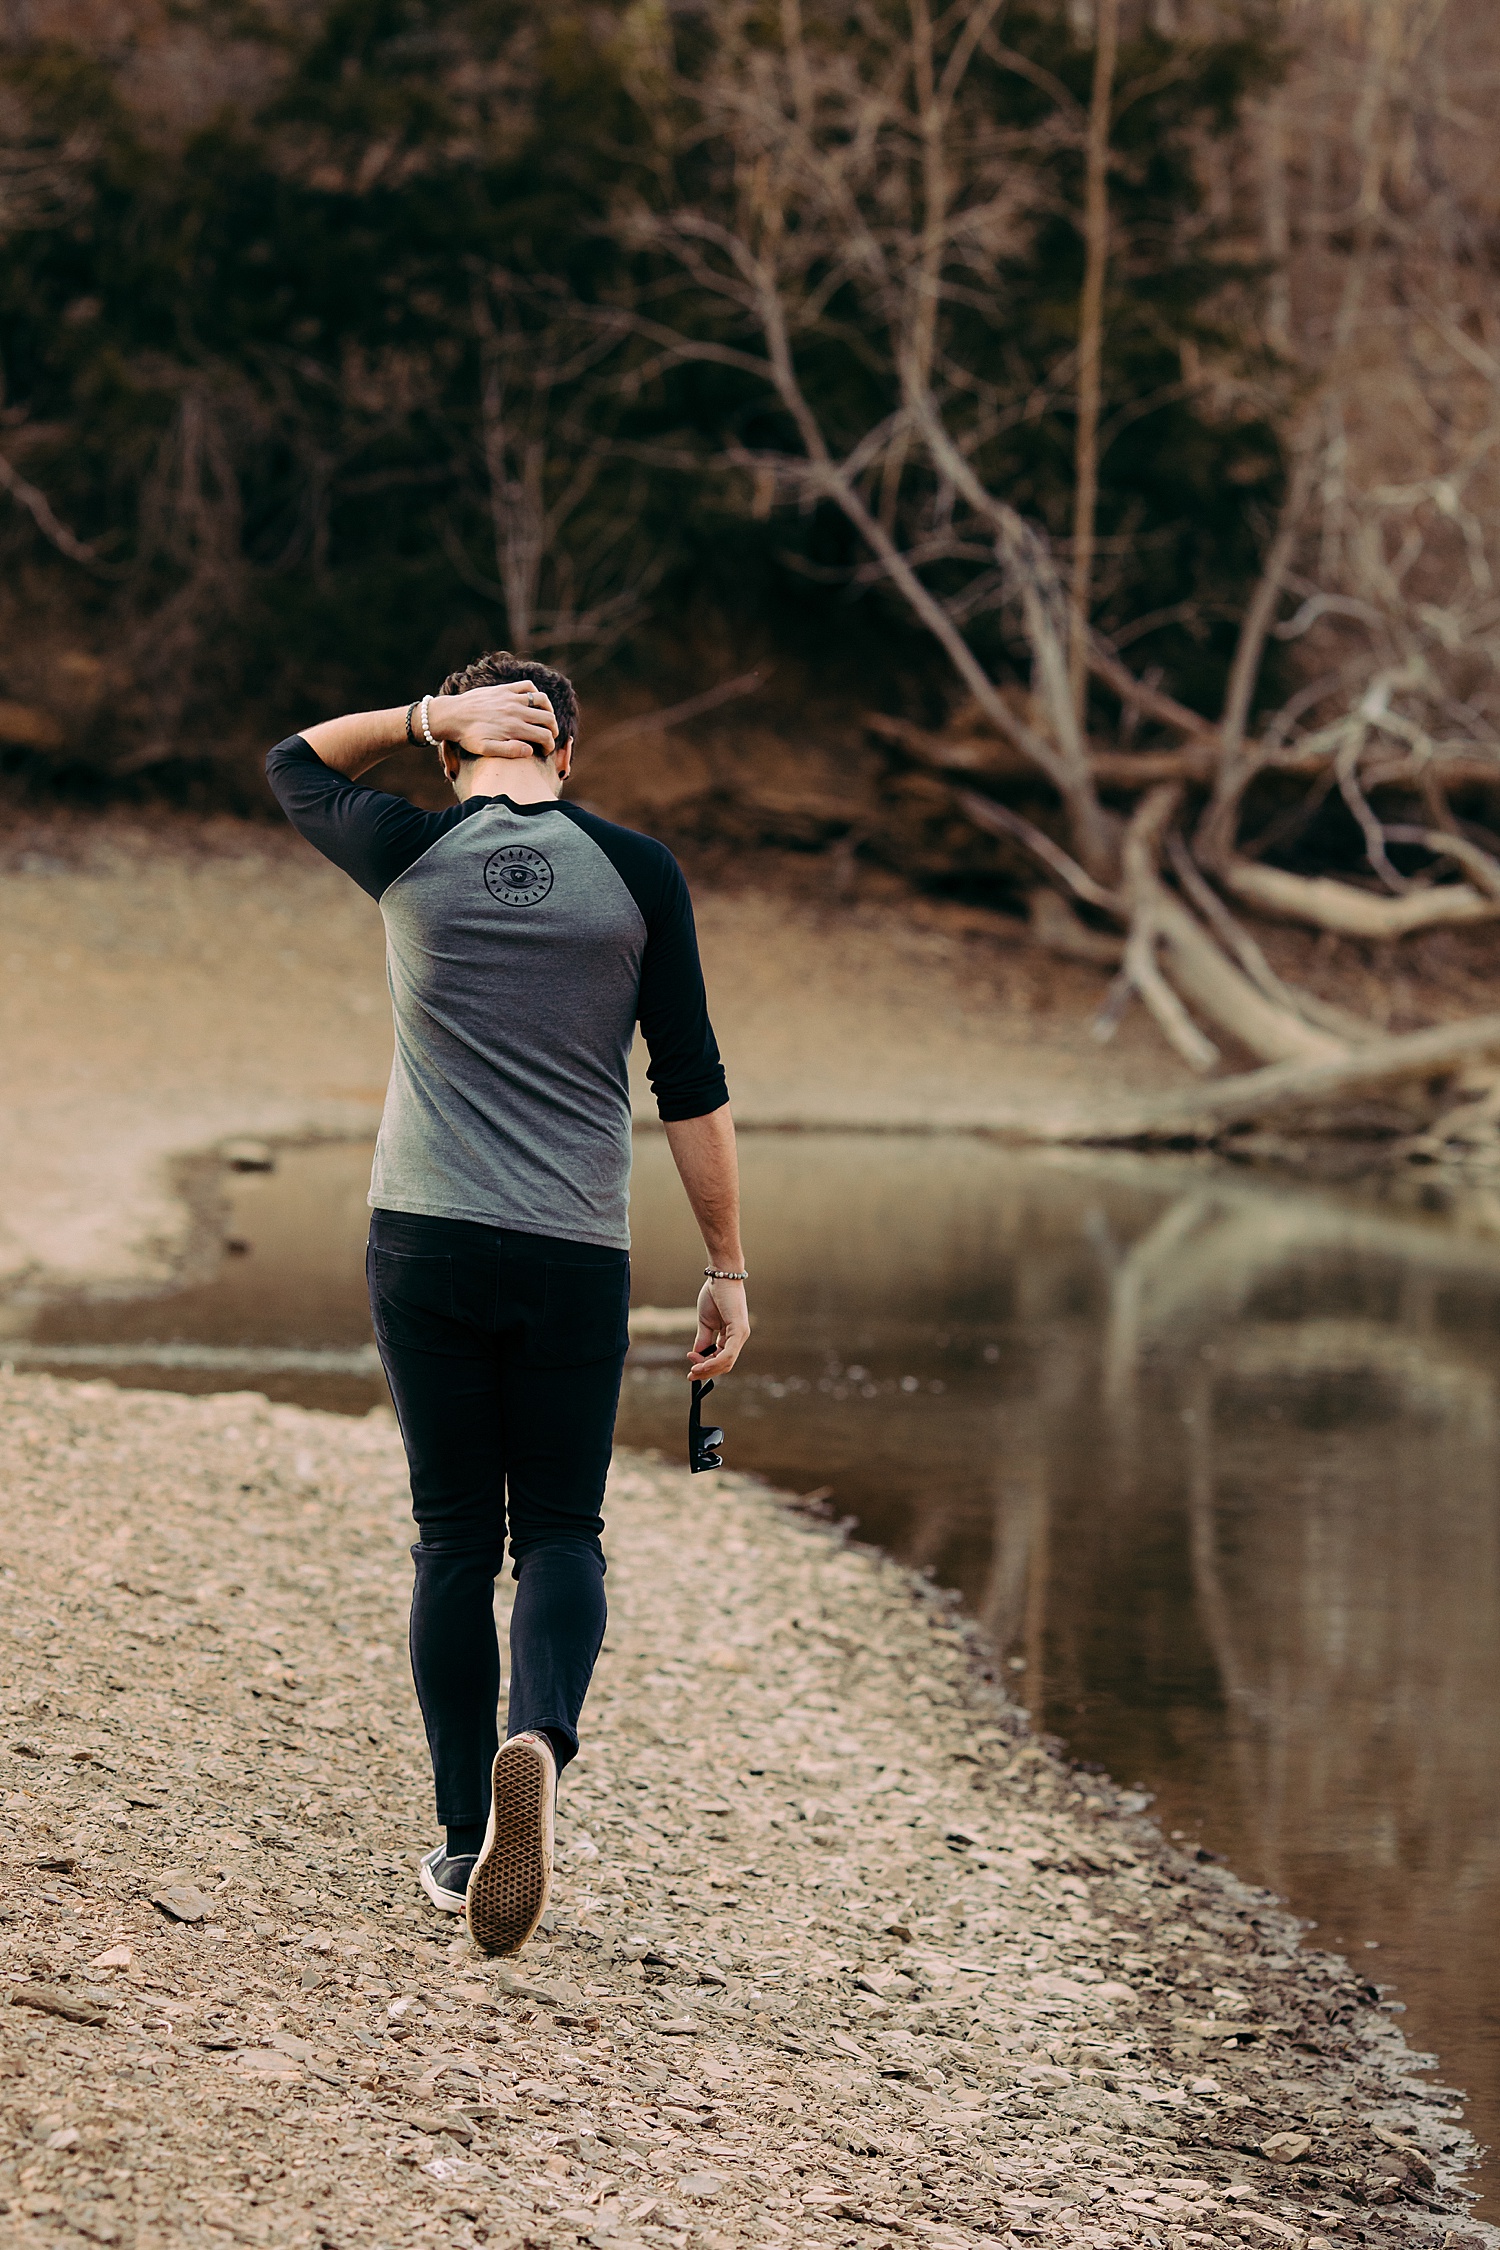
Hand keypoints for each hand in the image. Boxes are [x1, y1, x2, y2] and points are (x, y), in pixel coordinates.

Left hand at [432, 682, 559, 760]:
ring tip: (545, 719)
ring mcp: (511, 698)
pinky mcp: (504, 689)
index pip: (544, 736)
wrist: (452, 715)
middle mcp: (516, 711)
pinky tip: (531, 702)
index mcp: (514, 728)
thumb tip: (530, 750)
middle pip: (548, 719)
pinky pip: (527, 685)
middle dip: (553, 730)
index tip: (545, 751)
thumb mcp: (485, 749)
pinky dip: (534, 692)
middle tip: (549, 737)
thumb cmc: (468, 736)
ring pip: (542, 700)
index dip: (550, 746)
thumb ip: (509, 751)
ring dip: (548, 710)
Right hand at [687, 1277, 749, 1379]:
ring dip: (709, 1369)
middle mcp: (739, 1337)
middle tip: (690, 1374)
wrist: (721, 1275)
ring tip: (694, 1369)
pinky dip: (715, 1362)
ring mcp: (741, 1334)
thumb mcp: (705, 1322)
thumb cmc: (714, 1294)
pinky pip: (728, 1353)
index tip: (690, 1366)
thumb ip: (702, 1340)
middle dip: (706, 1372)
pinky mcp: (739, 1330)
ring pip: (727, 1362)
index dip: (705, 1365)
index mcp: (732, 1335)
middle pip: (725, 1364)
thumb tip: (696, 1356)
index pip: (721, 1359)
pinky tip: (702, 1364)